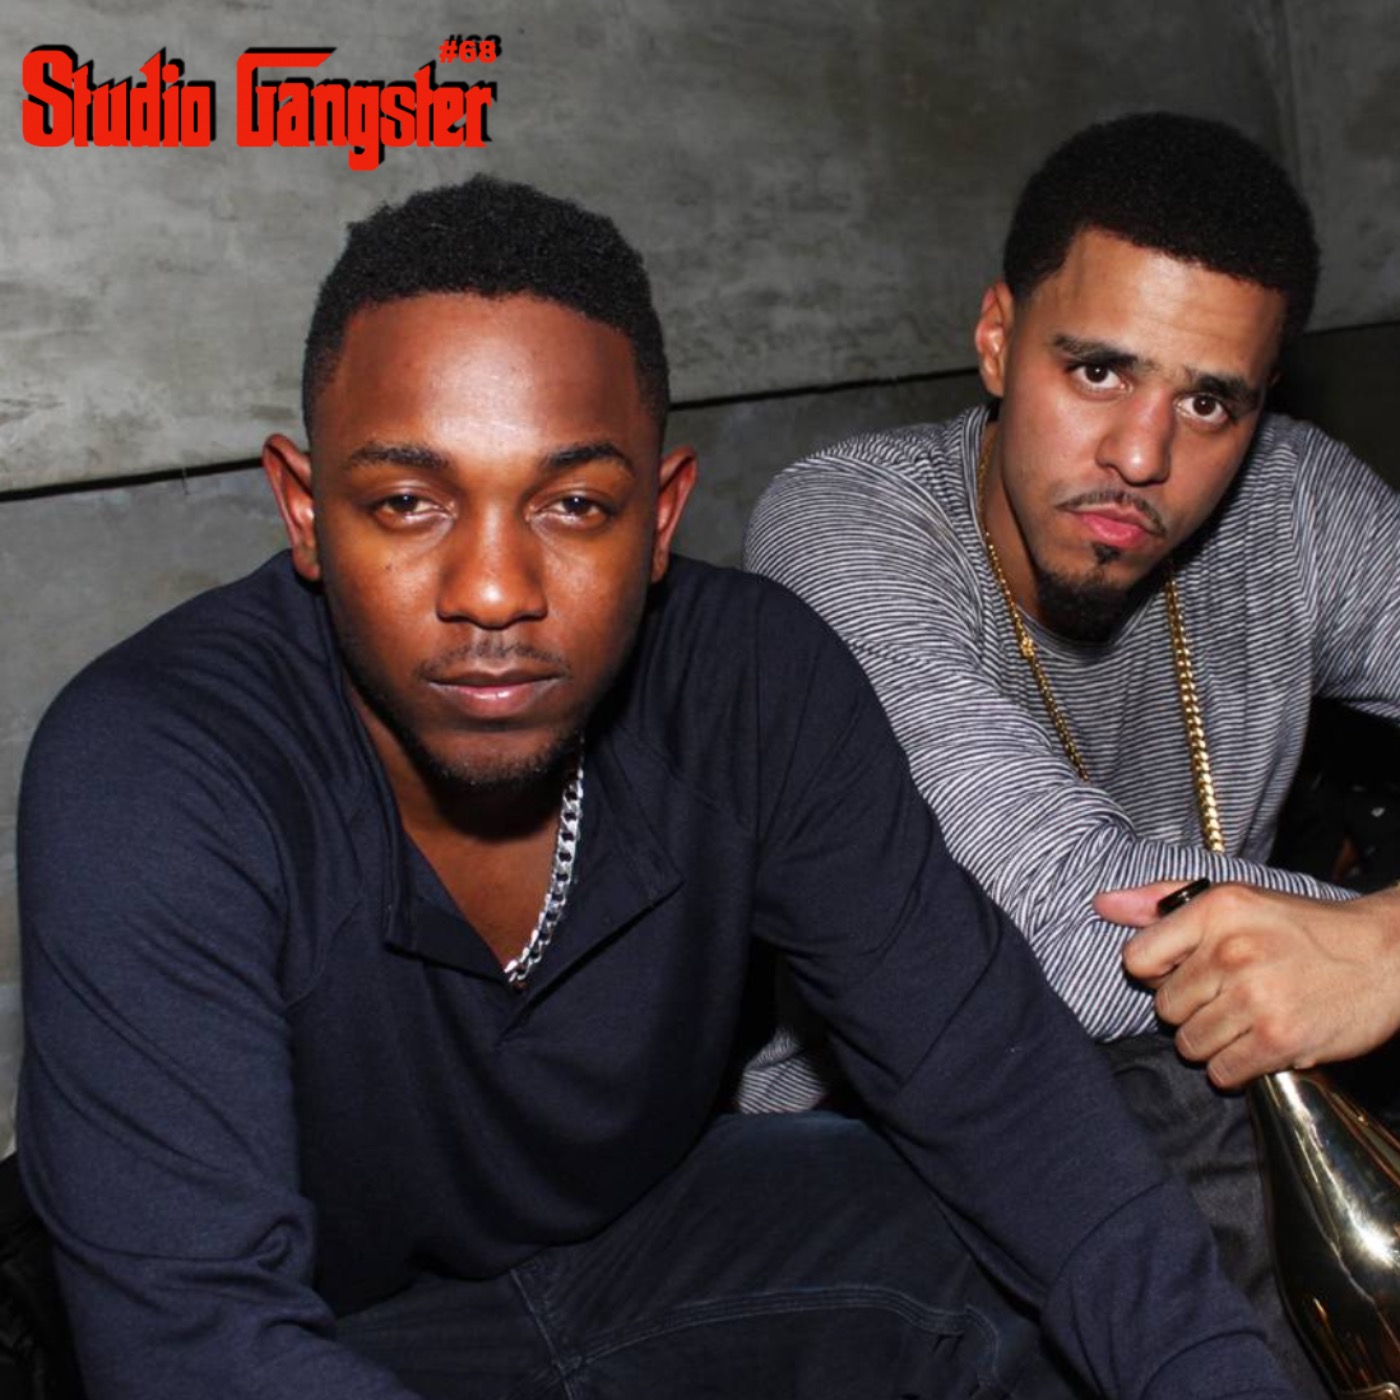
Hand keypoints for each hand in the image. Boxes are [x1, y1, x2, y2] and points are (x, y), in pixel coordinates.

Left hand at [1094, 880, 1399, 1088]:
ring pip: (1190, 1044)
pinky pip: (1223, 1072)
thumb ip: (1162, 902)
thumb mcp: (1233, 899)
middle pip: (1165, 1009)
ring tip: (1242, 1023)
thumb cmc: (1301, 929)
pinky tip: (1256, 1047)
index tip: (1181, 975)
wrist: (1385, 955)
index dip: (1154, 976)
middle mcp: (1230, 951)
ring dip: (1212, 1043)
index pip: (1138, 959)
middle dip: (1189, 1011)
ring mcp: (1255, 997)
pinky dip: (1234, 1068)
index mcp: (1214, 910)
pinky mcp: (1280, 1038)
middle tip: (1223, 1000)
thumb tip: (1102, 904)